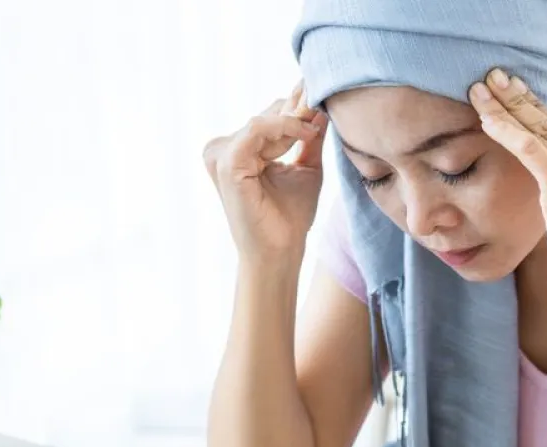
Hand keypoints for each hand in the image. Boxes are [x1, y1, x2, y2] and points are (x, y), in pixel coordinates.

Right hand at [203, 80, 328, 264]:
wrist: (280, 251)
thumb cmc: (291, 216)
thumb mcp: (307, 167)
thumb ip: (309, 137)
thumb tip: (321, 107)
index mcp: (241, 149)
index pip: (270, 116)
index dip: (299, 106)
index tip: (324, 95)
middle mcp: (226, 148)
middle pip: (268, 113)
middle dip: (299, 112)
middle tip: (322, 107)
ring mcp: (222, 154)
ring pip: (265, 118)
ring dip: (294, 123)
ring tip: (313, 133)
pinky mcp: (226, 161)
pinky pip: (257, 128)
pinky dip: (285, 127)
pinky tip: (307, 134)